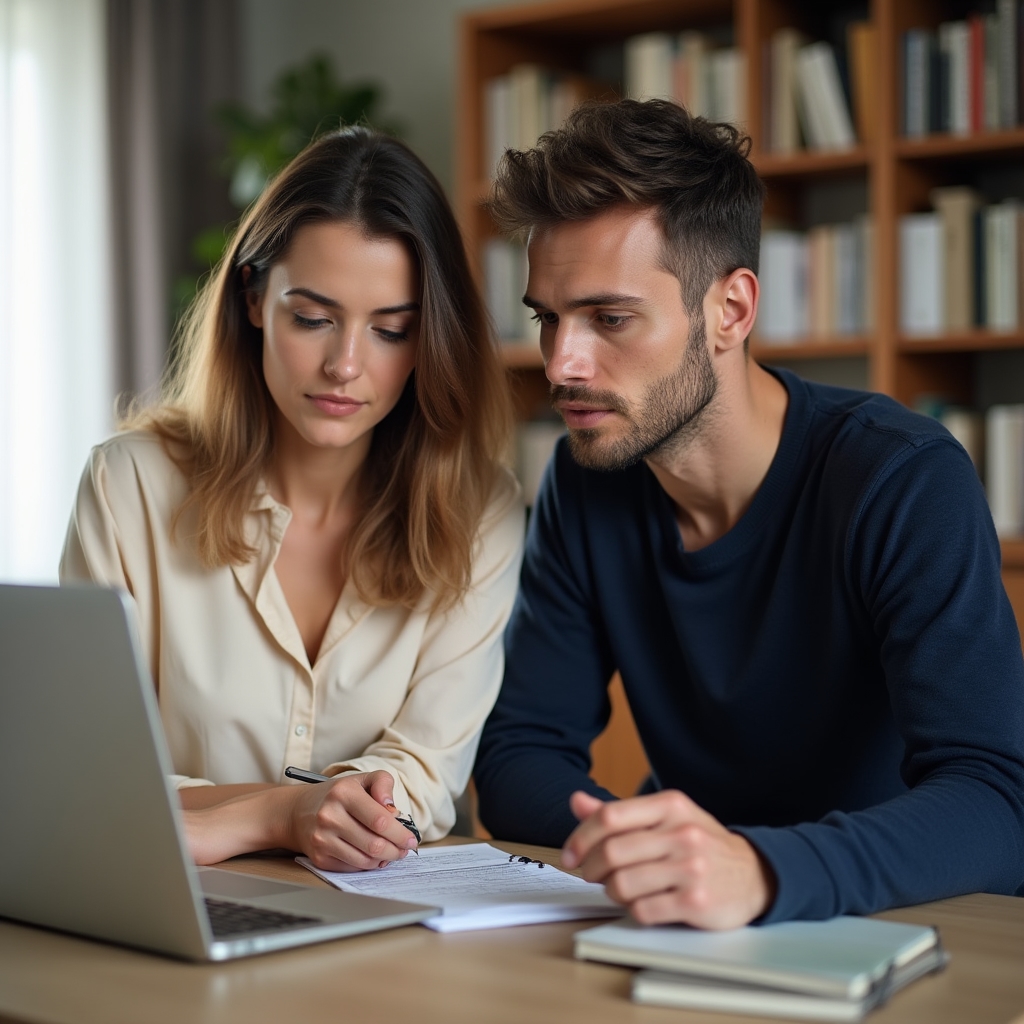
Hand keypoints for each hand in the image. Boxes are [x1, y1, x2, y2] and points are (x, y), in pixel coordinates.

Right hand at [183, 770, 417, 869]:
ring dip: (384, 860)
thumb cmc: (336, 795)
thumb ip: (383, 785)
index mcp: (344, 792)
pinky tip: (374, 858)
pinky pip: (351, 867)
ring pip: (365, 860)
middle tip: (404, 850)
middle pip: (374, 844)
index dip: (400, 833)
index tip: (412, 839)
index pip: (380, 819)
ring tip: (391, 854)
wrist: (296, 812)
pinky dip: (367, 865)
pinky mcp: (318, 857)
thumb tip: (394, 810)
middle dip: (396, 850)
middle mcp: (330, 816)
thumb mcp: (360, 780)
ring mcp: (322, 839)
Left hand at [561, 790, 775, 929]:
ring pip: (622, 884)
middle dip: (592, 868)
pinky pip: (642, 911)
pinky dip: (633, 910)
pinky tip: (643, 903)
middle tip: (593, 874)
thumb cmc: (701, 844)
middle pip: (612, 852)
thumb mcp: (666, 818)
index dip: (581, 837)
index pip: (610, 816)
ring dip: (612, 891)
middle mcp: (682, 833)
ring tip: (620, 889)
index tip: (571, 854)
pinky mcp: (696, 902)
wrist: (755, 874)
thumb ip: (621, 812)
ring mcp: (691, 868)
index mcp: (670, 805)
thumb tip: (577, 801)